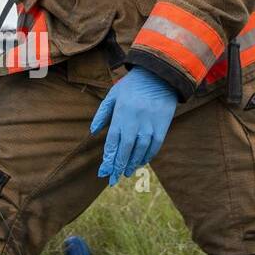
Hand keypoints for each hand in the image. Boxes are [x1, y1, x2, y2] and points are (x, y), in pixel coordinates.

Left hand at [91, 66, 178, 184]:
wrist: (159, 75)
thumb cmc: (132, 85)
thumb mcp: (113, 95)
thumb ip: (102, 113)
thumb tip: (93, 131)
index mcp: (120, 115)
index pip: (112, 142)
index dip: (108, 159)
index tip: (104, 172)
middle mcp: (134, 122)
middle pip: (125, 150)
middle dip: (118, 166)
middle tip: (113, 180)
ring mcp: (149, 125)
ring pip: (140, 150)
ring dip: (133, 163)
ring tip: (126, 173)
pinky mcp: (162, 126)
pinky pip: (155, 146)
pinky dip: (148, 156)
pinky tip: (141, 162)